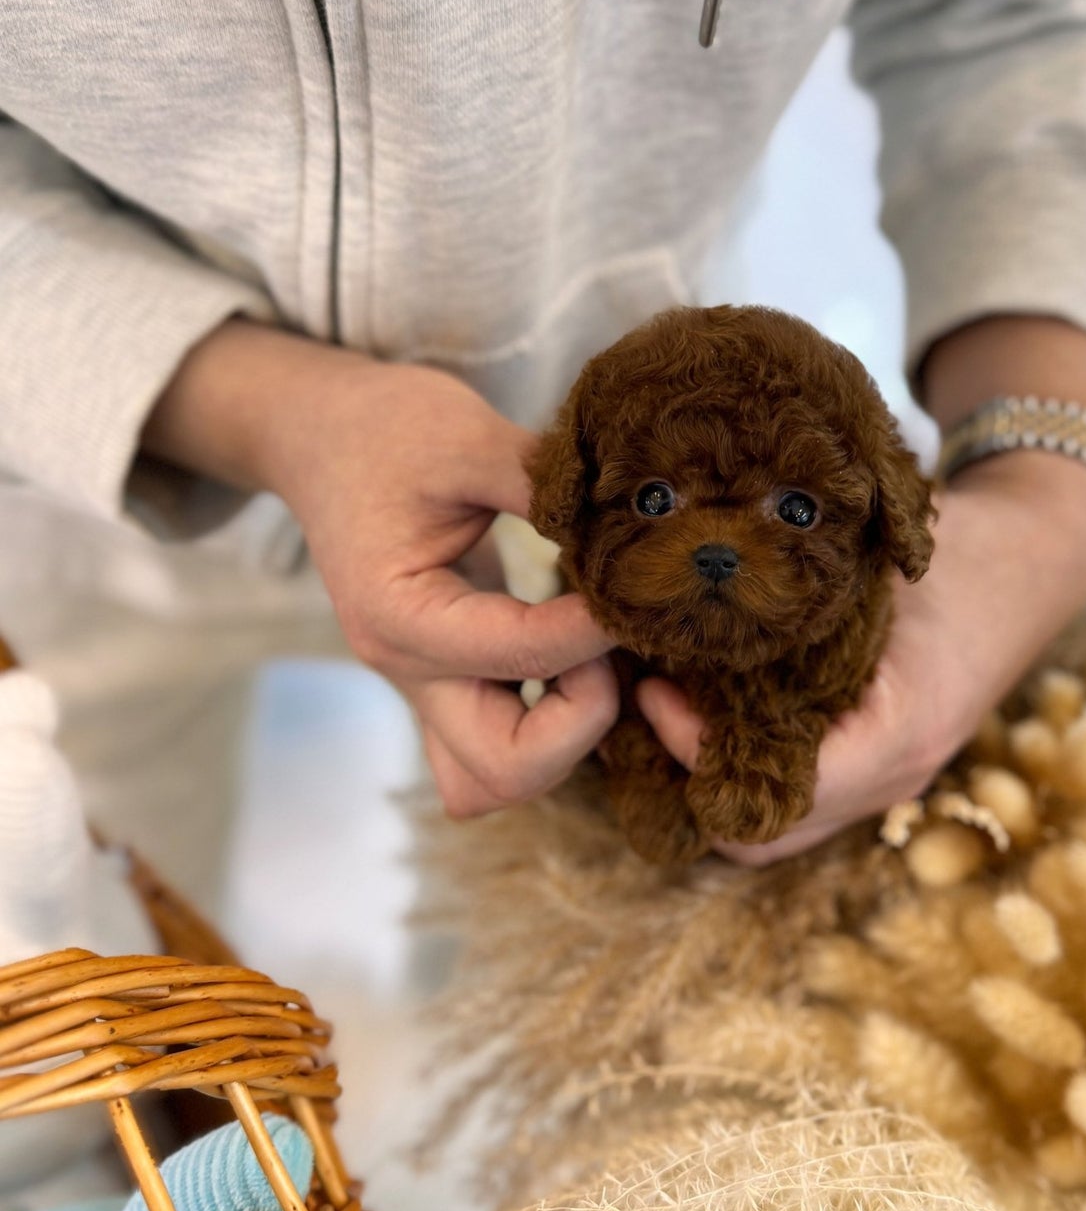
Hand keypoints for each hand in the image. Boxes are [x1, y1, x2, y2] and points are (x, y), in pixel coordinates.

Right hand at [141, 322, 617, 814]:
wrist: (319, 437)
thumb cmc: (384, 429)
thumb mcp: (465, 435)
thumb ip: (545, 482)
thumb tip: (640, 514)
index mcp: (400, 615)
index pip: (523, 654)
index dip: (599, 626)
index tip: (638, 579)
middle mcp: (406, 671)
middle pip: (504, 769)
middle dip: (583, 720)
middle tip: (610, 642)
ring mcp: (421, 688)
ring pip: (494, 781)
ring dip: (564, 740)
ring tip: (595, 655)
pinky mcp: (442, 684)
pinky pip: (493, 752)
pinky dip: (547, 732)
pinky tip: (580, 662)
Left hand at [635, 450, 1085, 863]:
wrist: (1036, 556)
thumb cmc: (961, 549)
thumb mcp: (880, 556)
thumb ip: (799, 589)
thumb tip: (681, 588)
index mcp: (900, 731)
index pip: (778, 789)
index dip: (699, 751)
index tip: (656, 687)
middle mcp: (896, 777)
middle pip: (761, 832)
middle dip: (687, 777)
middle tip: (643, 697)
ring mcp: (890, 781)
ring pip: (774, 825)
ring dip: (708, 777)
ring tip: (663, 702)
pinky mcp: (878, 767)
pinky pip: (797, 797)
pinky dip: (742, 767)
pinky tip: (707, 705)